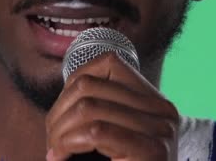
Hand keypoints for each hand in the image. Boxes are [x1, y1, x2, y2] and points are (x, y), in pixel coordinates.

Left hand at [45, 53, 178, 160]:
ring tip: (57, 152)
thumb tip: (69, 90)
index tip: (62, 118)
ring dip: (60, 131)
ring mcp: (161, 130)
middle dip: (58, 113)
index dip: (71, 87)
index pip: (105, 64)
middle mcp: (163, 110)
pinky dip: (69, 143)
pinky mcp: (152, 151)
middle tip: (52, 143)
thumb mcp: (113, 137)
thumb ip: (101, 112)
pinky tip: (63, 156)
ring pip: (88, 107)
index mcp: (154, 100)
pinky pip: (96, 132)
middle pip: (89, 86)